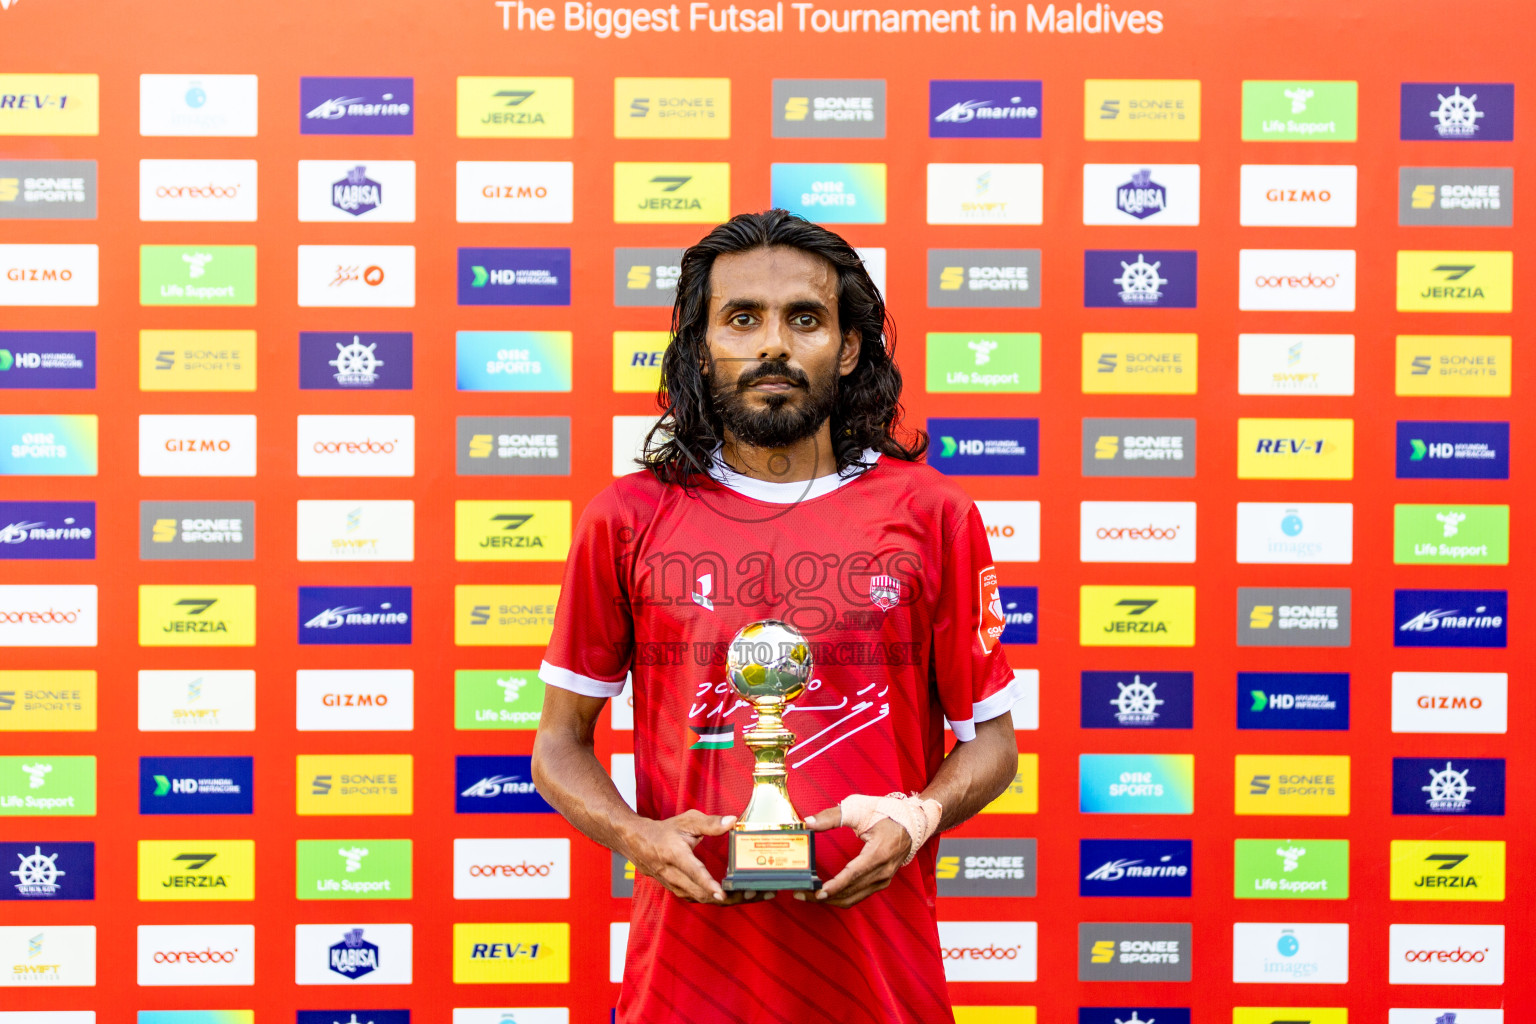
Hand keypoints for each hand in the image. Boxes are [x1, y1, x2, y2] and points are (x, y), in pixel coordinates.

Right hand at [623, 809, 767, 904]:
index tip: (722, 893)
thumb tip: (733, 821)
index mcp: (675, 855)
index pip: (693, 872)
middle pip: (704, 893)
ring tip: (756, 894)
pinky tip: (740, 895)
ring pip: (705, 900)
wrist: (638, 844)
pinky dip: (722, 900)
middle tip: (755, 892)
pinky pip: (703, 899)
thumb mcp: (686, 821)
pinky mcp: (681, 892)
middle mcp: (674, 876)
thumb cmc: (664, 831)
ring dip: (730, 900)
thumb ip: (710, 822)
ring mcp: (676, 887)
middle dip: (731, 896)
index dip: (708, 884)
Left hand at [800, 805, 911, 907]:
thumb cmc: (886, 813)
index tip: (818, 892)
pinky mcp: (881, 882)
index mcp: (879, 853)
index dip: (835, 885)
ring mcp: (884, 879)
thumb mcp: (859, 809)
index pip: (854, 874)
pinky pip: (859, 895)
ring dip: (831, 899)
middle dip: (824, 895)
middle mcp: (883, 871)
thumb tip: (808, 823)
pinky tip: (826, 893)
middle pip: (850, 891)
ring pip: (854, 898)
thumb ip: (831, 816)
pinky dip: (841, 897)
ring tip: (809, 895)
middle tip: (801, 893)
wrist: (912, 822)